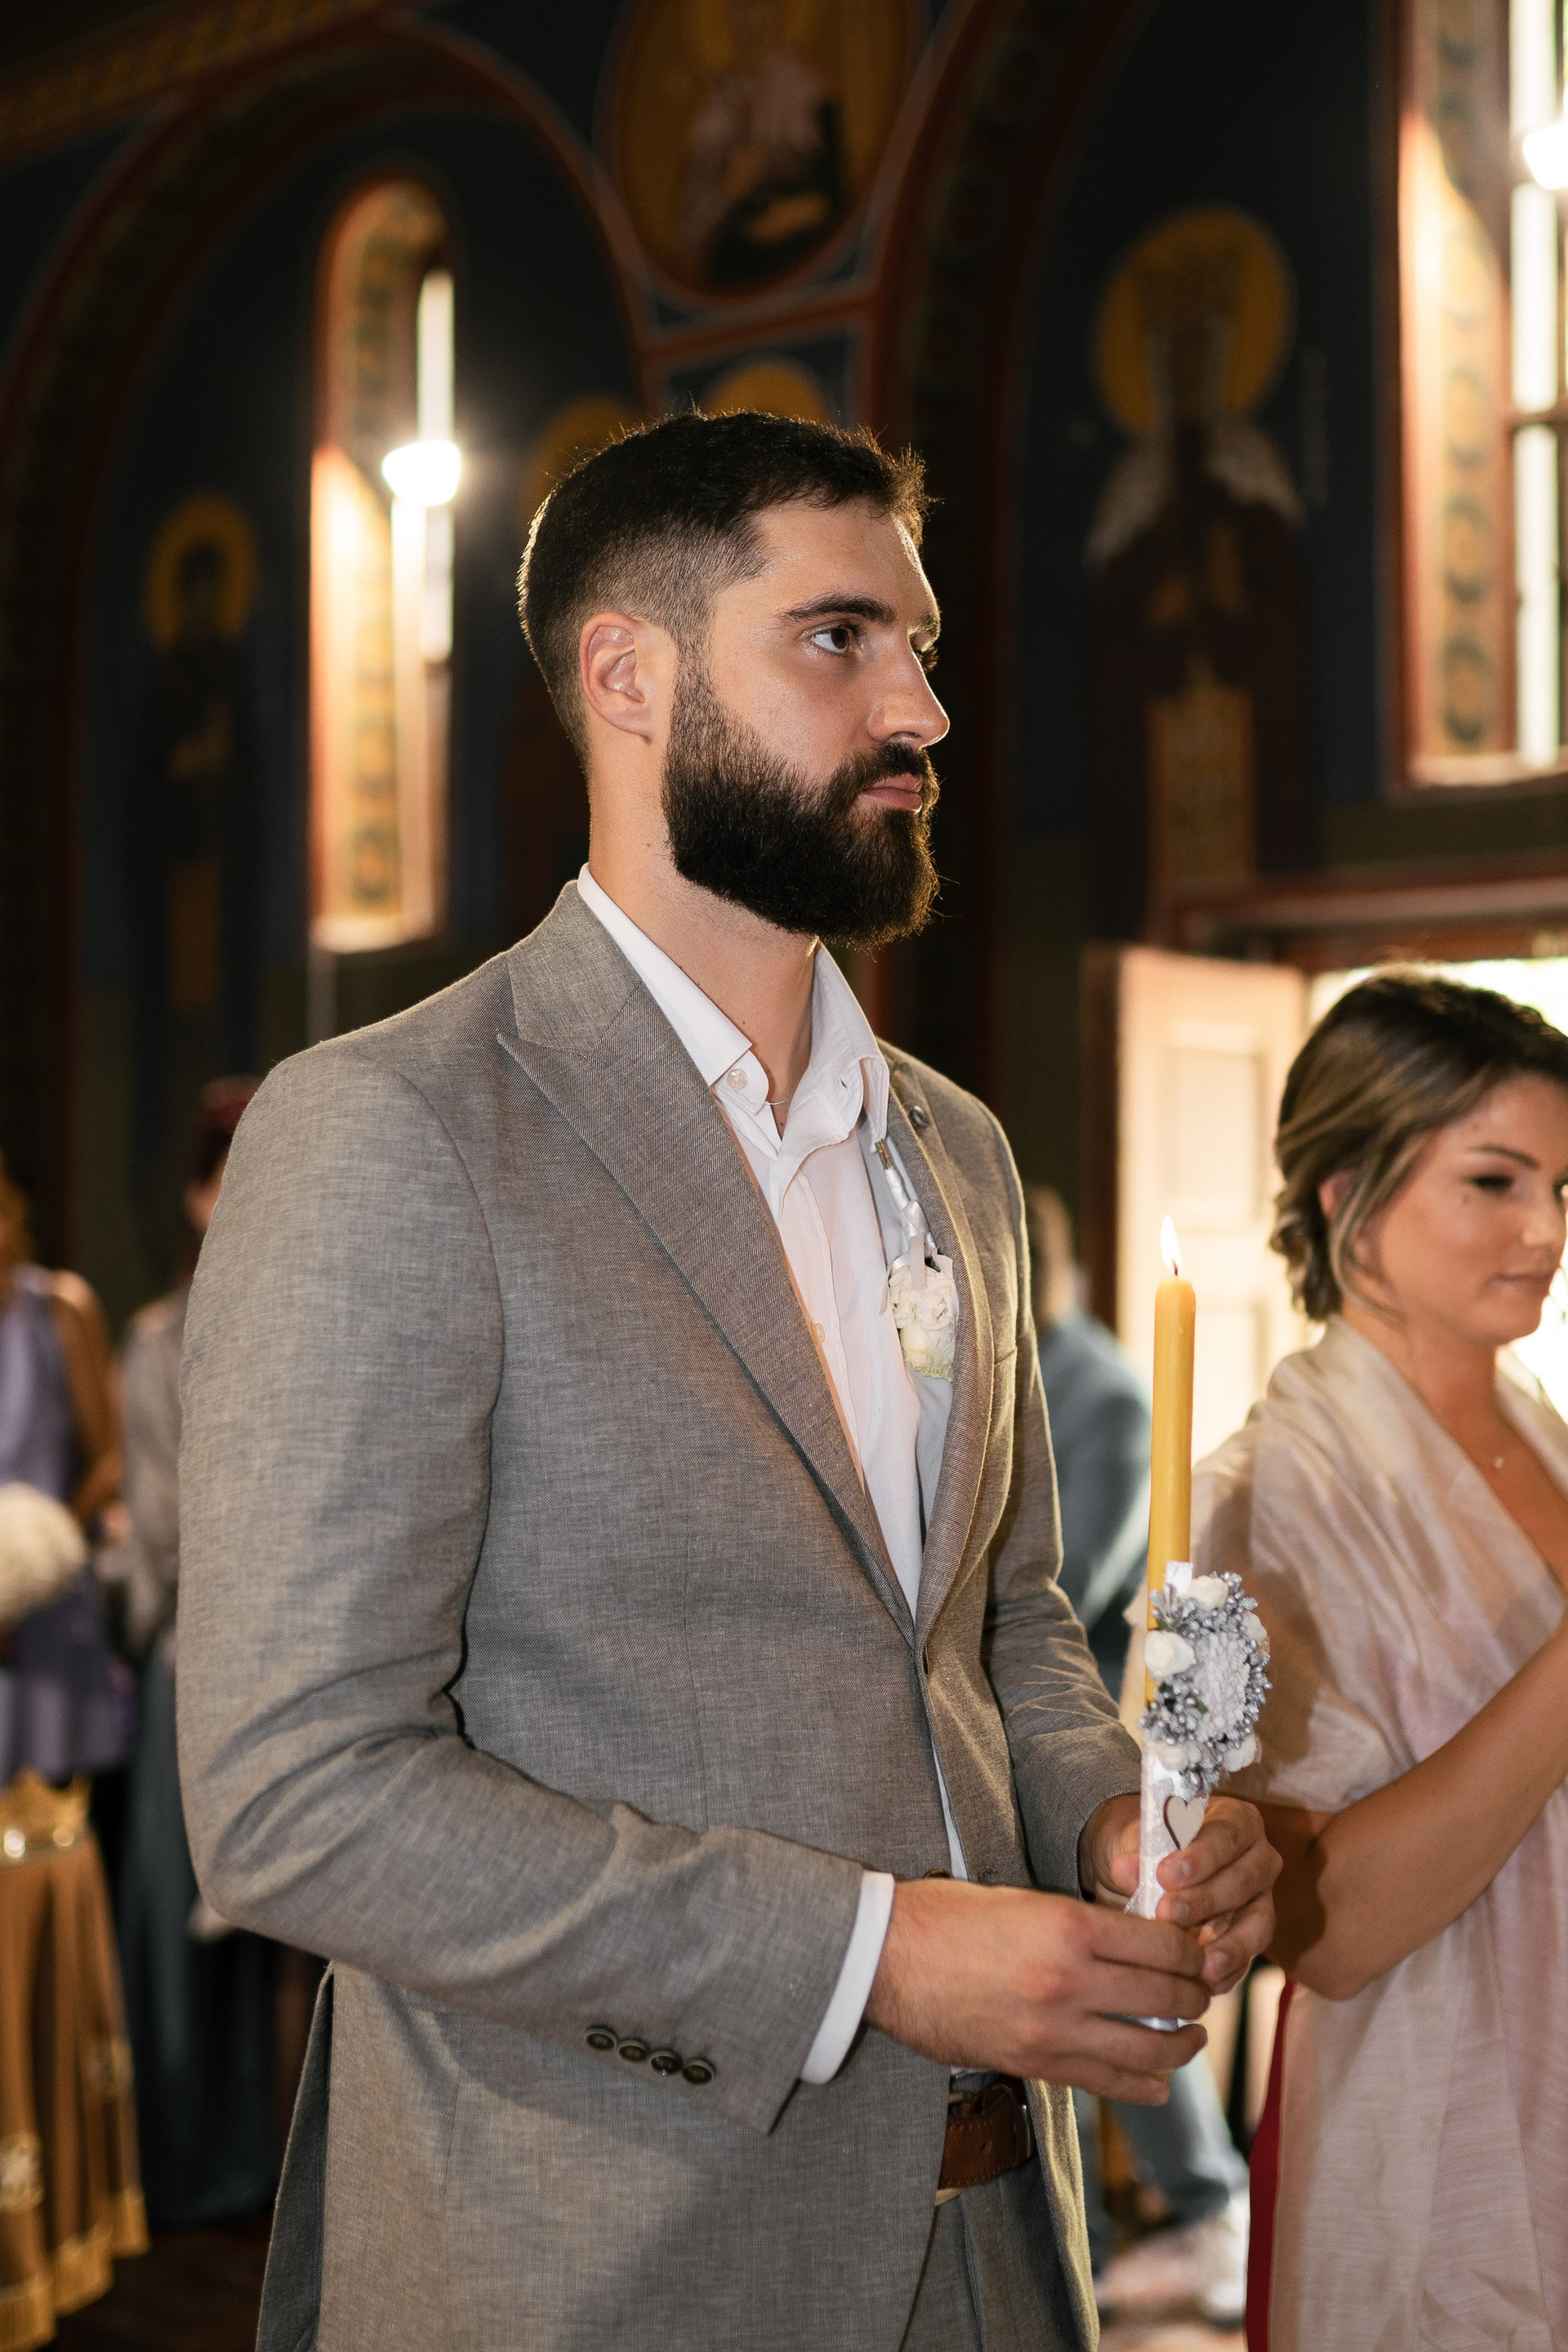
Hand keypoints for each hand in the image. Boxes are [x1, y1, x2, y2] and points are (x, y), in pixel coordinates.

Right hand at [864, 1876, 1209, 2103]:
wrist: (885, 1958)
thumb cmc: (946, 1916)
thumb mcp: (1022, 1898)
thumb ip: (1079, 1921)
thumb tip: (1133, 1940)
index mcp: (1068, 1924)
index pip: (1164, 1945)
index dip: (1192, 1951)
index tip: (1197, 1952)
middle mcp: (1070, 1979)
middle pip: (1166, 1997)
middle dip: (1196, 1998)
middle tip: (1202, 1995)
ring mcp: (1053, 2029)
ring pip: (1146, 2050)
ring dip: (1180, 2047)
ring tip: (1191, 2040)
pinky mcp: (1033, 2063)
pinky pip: (1104, 2083)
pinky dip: (1141, 2088)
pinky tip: (1158, 2087)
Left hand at [1080, 1792, 1279, 1995]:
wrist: (1143, 1874)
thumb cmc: (1145, 1846)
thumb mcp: (1134, 1839)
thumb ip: (1135, 1851)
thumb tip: (1125, 1868)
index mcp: (1236, 1821)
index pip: (1226, 1835)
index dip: (1200, 1856)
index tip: (1166, 1874)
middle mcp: (1258, 1860)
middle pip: (1243, 1881)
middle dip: (1206, 1900)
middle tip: (1168, 1913)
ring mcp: (1260, 1901)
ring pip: (1256, 1924)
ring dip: (1228, 1945)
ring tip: (1200, 1964)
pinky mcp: (1252, 1939)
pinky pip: (1248, 1960)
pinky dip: (1228, 1973)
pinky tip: (1205, 1983)